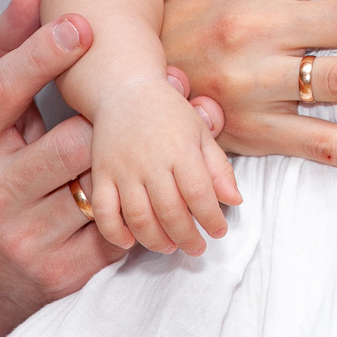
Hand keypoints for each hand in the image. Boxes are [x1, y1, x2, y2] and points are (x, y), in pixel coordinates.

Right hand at [0, 0, 226, 336]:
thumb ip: (9, 47)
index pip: (0, 90)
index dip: (42, 54)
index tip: (83, 24)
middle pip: (67, 142)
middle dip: (120, 116)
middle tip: (166, 80)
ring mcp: (23, 237)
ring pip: (100, 184)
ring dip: (138, 155)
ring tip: (166, 128)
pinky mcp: (60, 274)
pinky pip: (118, 229)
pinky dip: (140, 202)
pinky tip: (157, 181)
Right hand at [88, 77, 243, 255]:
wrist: (125, 89)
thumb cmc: (169, 113)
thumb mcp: (201, 133)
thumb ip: (218, 168)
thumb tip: (235, 201)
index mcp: (181, 149)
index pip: (199, 194)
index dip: (211, 219)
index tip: (219, 231)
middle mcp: (151, 161)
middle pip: (170, 211)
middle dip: (187, 237)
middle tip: (197, 247)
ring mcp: (123, 169)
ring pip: (138, 217)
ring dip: (156, 240)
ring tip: (170, 246)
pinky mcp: (101, 174)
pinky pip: (104, 212)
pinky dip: (115, 232)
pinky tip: (129, 241)